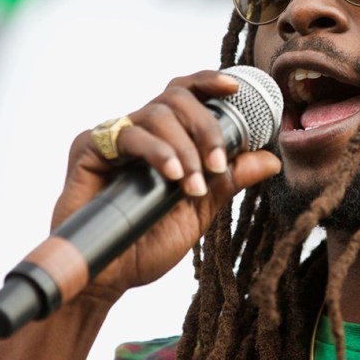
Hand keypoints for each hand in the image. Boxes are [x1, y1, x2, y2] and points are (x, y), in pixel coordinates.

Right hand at [53, 70, 281, 304]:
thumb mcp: (200, 210)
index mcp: (164, 138)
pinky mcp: (88, 147)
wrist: (109, 277)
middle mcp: (139, 130)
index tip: (235, 88)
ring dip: (185, 149)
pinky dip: (157, 152)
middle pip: (176, 98)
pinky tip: (172, 176)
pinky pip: (127, 135)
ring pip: (156, 114)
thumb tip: (271, 159)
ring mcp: (113, 136)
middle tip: (218, 164)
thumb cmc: (148, 243)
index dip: (209, 82)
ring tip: (194, 187)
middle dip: (206, 127)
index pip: (186, 95)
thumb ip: (229, 180)